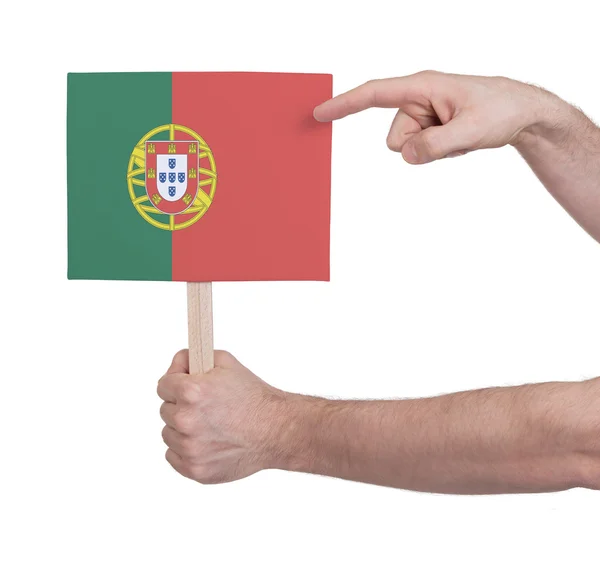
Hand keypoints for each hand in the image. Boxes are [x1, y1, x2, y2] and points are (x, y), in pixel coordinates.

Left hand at [157, 350, 287, 483]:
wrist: (276, 430)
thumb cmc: (254, 397)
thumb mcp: (226, 363)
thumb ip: (194, 358)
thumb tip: (176, 363)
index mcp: (191, 392)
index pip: (163, 385)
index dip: (176, 383)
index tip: (186, 387)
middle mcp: (186, 420)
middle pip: (165, 410)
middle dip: (181, 406)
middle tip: (205, 407)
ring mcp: (190, 448)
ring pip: (168, 434)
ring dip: (182, 429)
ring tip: (209, 425)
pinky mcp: (194, 469)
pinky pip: (173, 456)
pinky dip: (185, 450)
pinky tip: (206, 442)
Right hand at [314, 70, 559, 163]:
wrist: (522, 112)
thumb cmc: (500, 109)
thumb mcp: (471, 131)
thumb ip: (434, 145)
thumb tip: (405, 155)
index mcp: (422, 87)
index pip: (373, 94)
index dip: (344, 104)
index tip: (319, 113)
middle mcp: (418, 99)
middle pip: (394, 138)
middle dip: (418, 147)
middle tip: (453, 137)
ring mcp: (424, 114)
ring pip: (407, 148)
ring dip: (433, 150)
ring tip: (460, 137)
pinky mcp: (430, 127)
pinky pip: (419, 151)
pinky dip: (440, 151)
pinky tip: (461, 139)